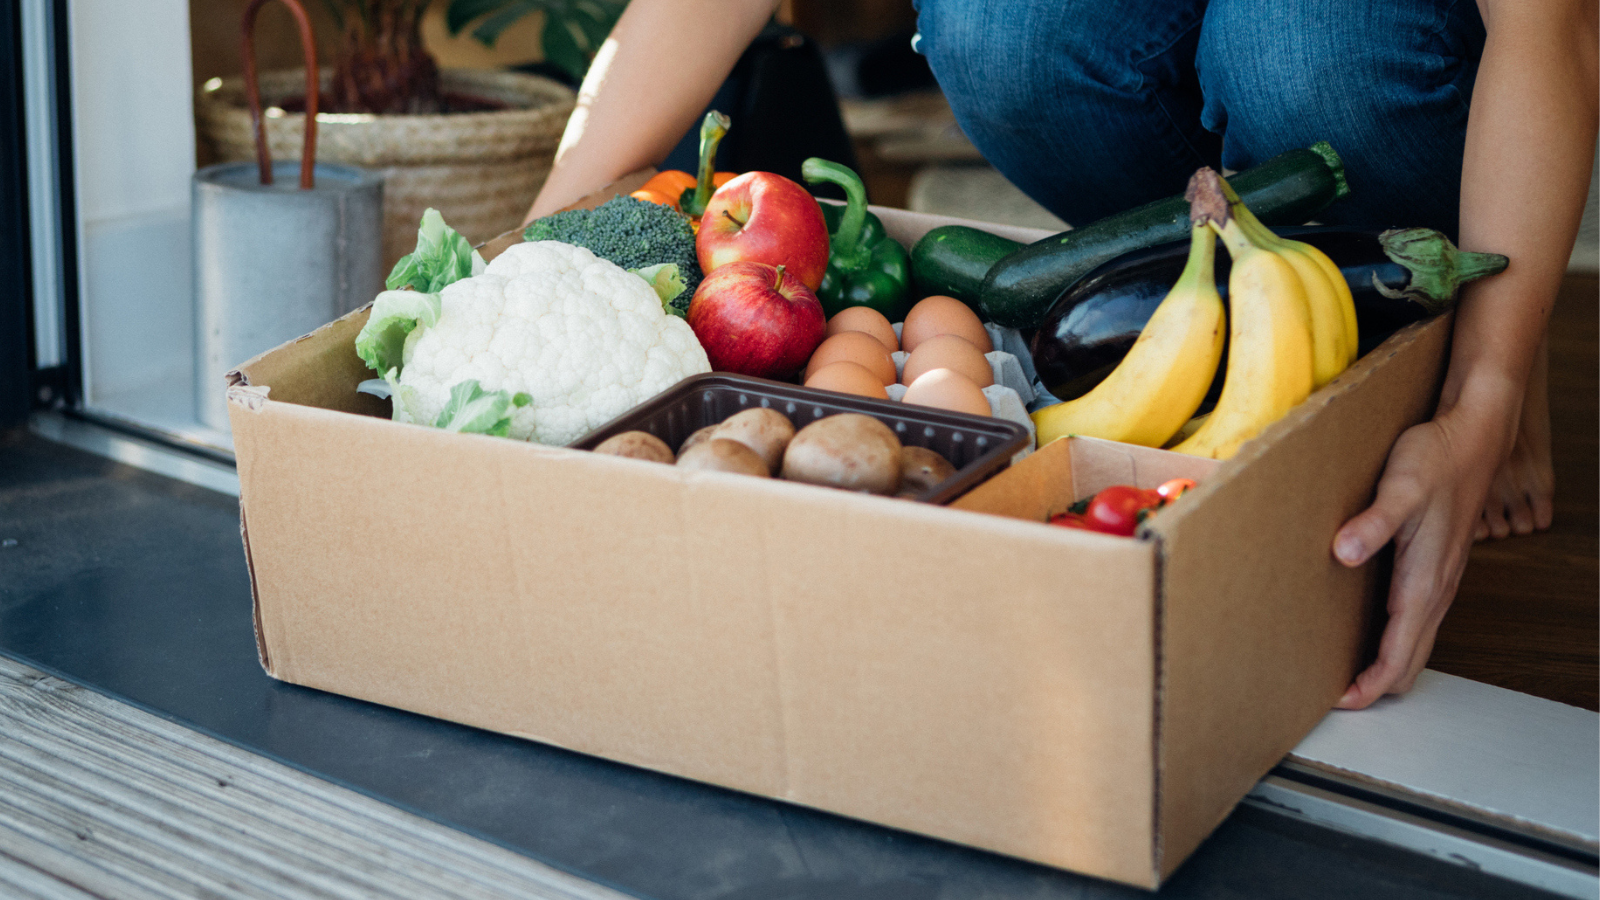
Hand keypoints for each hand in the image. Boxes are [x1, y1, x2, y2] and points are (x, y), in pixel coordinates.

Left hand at [1329, 393, 1515, 708]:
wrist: (1471, 437)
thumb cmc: (1436, 460)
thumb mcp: (1400, 487)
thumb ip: (1373, 522)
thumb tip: (1345, 551)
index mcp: (1424, 581)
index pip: (1398, 655)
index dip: (1368, 685)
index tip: (1337, 700)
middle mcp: (1435, 590)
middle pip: (1409, 662)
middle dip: (1374, 687)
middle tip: (1332, 697)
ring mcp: (1438, 581)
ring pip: (1415, 644)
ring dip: (1385, 667)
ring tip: (1345, 674)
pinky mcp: (1435, 569)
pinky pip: (1416, 622)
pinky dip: (1394, 642)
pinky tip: (1367, 633)